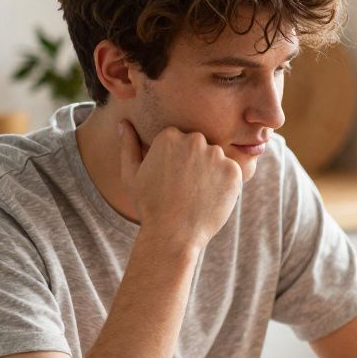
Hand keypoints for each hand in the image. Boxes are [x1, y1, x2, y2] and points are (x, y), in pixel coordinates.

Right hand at [117, 119, 241, 250]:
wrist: (173, 234)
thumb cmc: (149, 206)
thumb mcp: (131, 175)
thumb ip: (128, 145)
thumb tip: (122, 122)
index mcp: (170, 135)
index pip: (180, 140)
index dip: (176, 161)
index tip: (171, 179)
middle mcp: (195, 140)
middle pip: (199, 146)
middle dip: (194, 163)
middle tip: (185, 188)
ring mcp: (216, 155)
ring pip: (216, 159)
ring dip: (211, 172)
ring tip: (197, 195)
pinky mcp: (233, 171)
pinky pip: (232, 172)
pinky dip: (225, 184)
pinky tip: (210, 199)